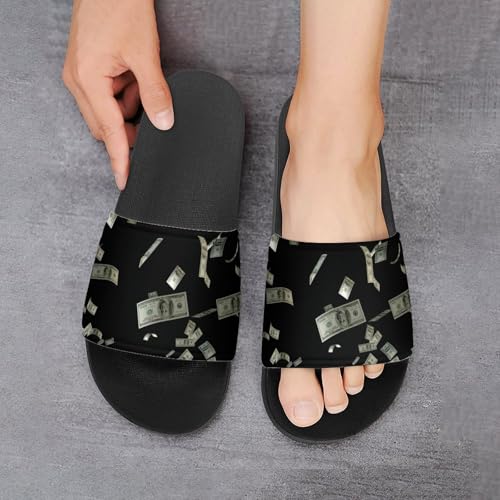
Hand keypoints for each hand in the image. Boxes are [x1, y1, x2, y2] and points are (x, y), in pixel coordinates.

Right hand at [62, 0, 173, 189]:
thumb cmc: (120, 6)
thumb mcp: (144, 54)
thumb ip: (155, 93)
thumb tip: (164, 123)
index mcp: (88, 81)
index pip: (110, 133)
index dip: (120, 160)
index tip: (125, 181)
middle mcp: (78, 81)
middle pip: (106, 125)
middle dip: (129, 128)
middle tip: (152, 122)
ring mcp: (80, 74)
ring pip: (108, 111)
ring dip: (129, 107)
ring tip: (142, 82)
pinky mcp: (88, 68)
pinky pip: (107, 95)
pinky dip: (124, 93)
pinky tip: (134, 76)